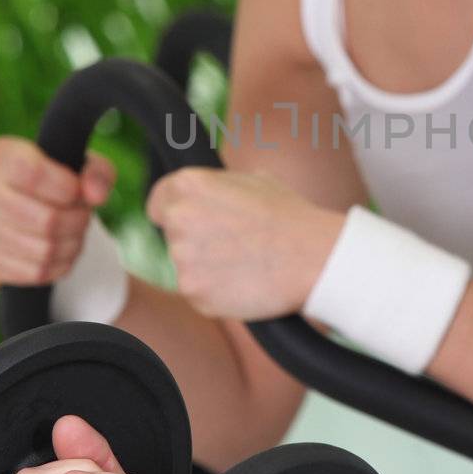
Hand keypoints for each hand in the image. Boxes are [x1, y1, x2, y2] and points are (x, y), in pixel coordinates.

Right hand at [0, 137, 116, 286]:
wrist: (28, 208)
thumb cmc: (59, 182)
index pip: (34, 174)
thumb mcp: (85, 168)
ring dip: (72, 246)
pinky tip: (60, 252)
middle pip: (46, 220)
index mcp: (3, 155)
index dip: (69, 189)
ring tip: (74, 234)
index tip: (78, 193)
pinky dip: (59, 266)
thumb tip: (95, 195)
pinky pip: (34, 273)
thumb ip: (98, 174)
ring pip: (43, 250)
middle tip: (83, 217)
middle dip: (77, 222)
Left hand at [146, 167, 342, 319]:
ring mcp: (183, 258)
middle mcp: (179, 218)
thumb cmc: (289, 217)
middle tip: (232, 245)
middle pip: (172, 235)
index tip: (196, 224)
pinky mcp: (194, 292)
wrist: (313, 257)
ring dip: (207, 268)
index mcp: (188, 185)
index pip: (158, 202)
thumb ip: (217, 186)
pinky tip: (245, 282)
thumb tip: (204, 191)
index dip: (176, 212)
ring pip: (187, 266)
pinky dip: (217, 292)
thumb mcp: (254, 181)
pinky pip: (199, 292)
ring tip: (245, 263)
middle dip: (195, 241)